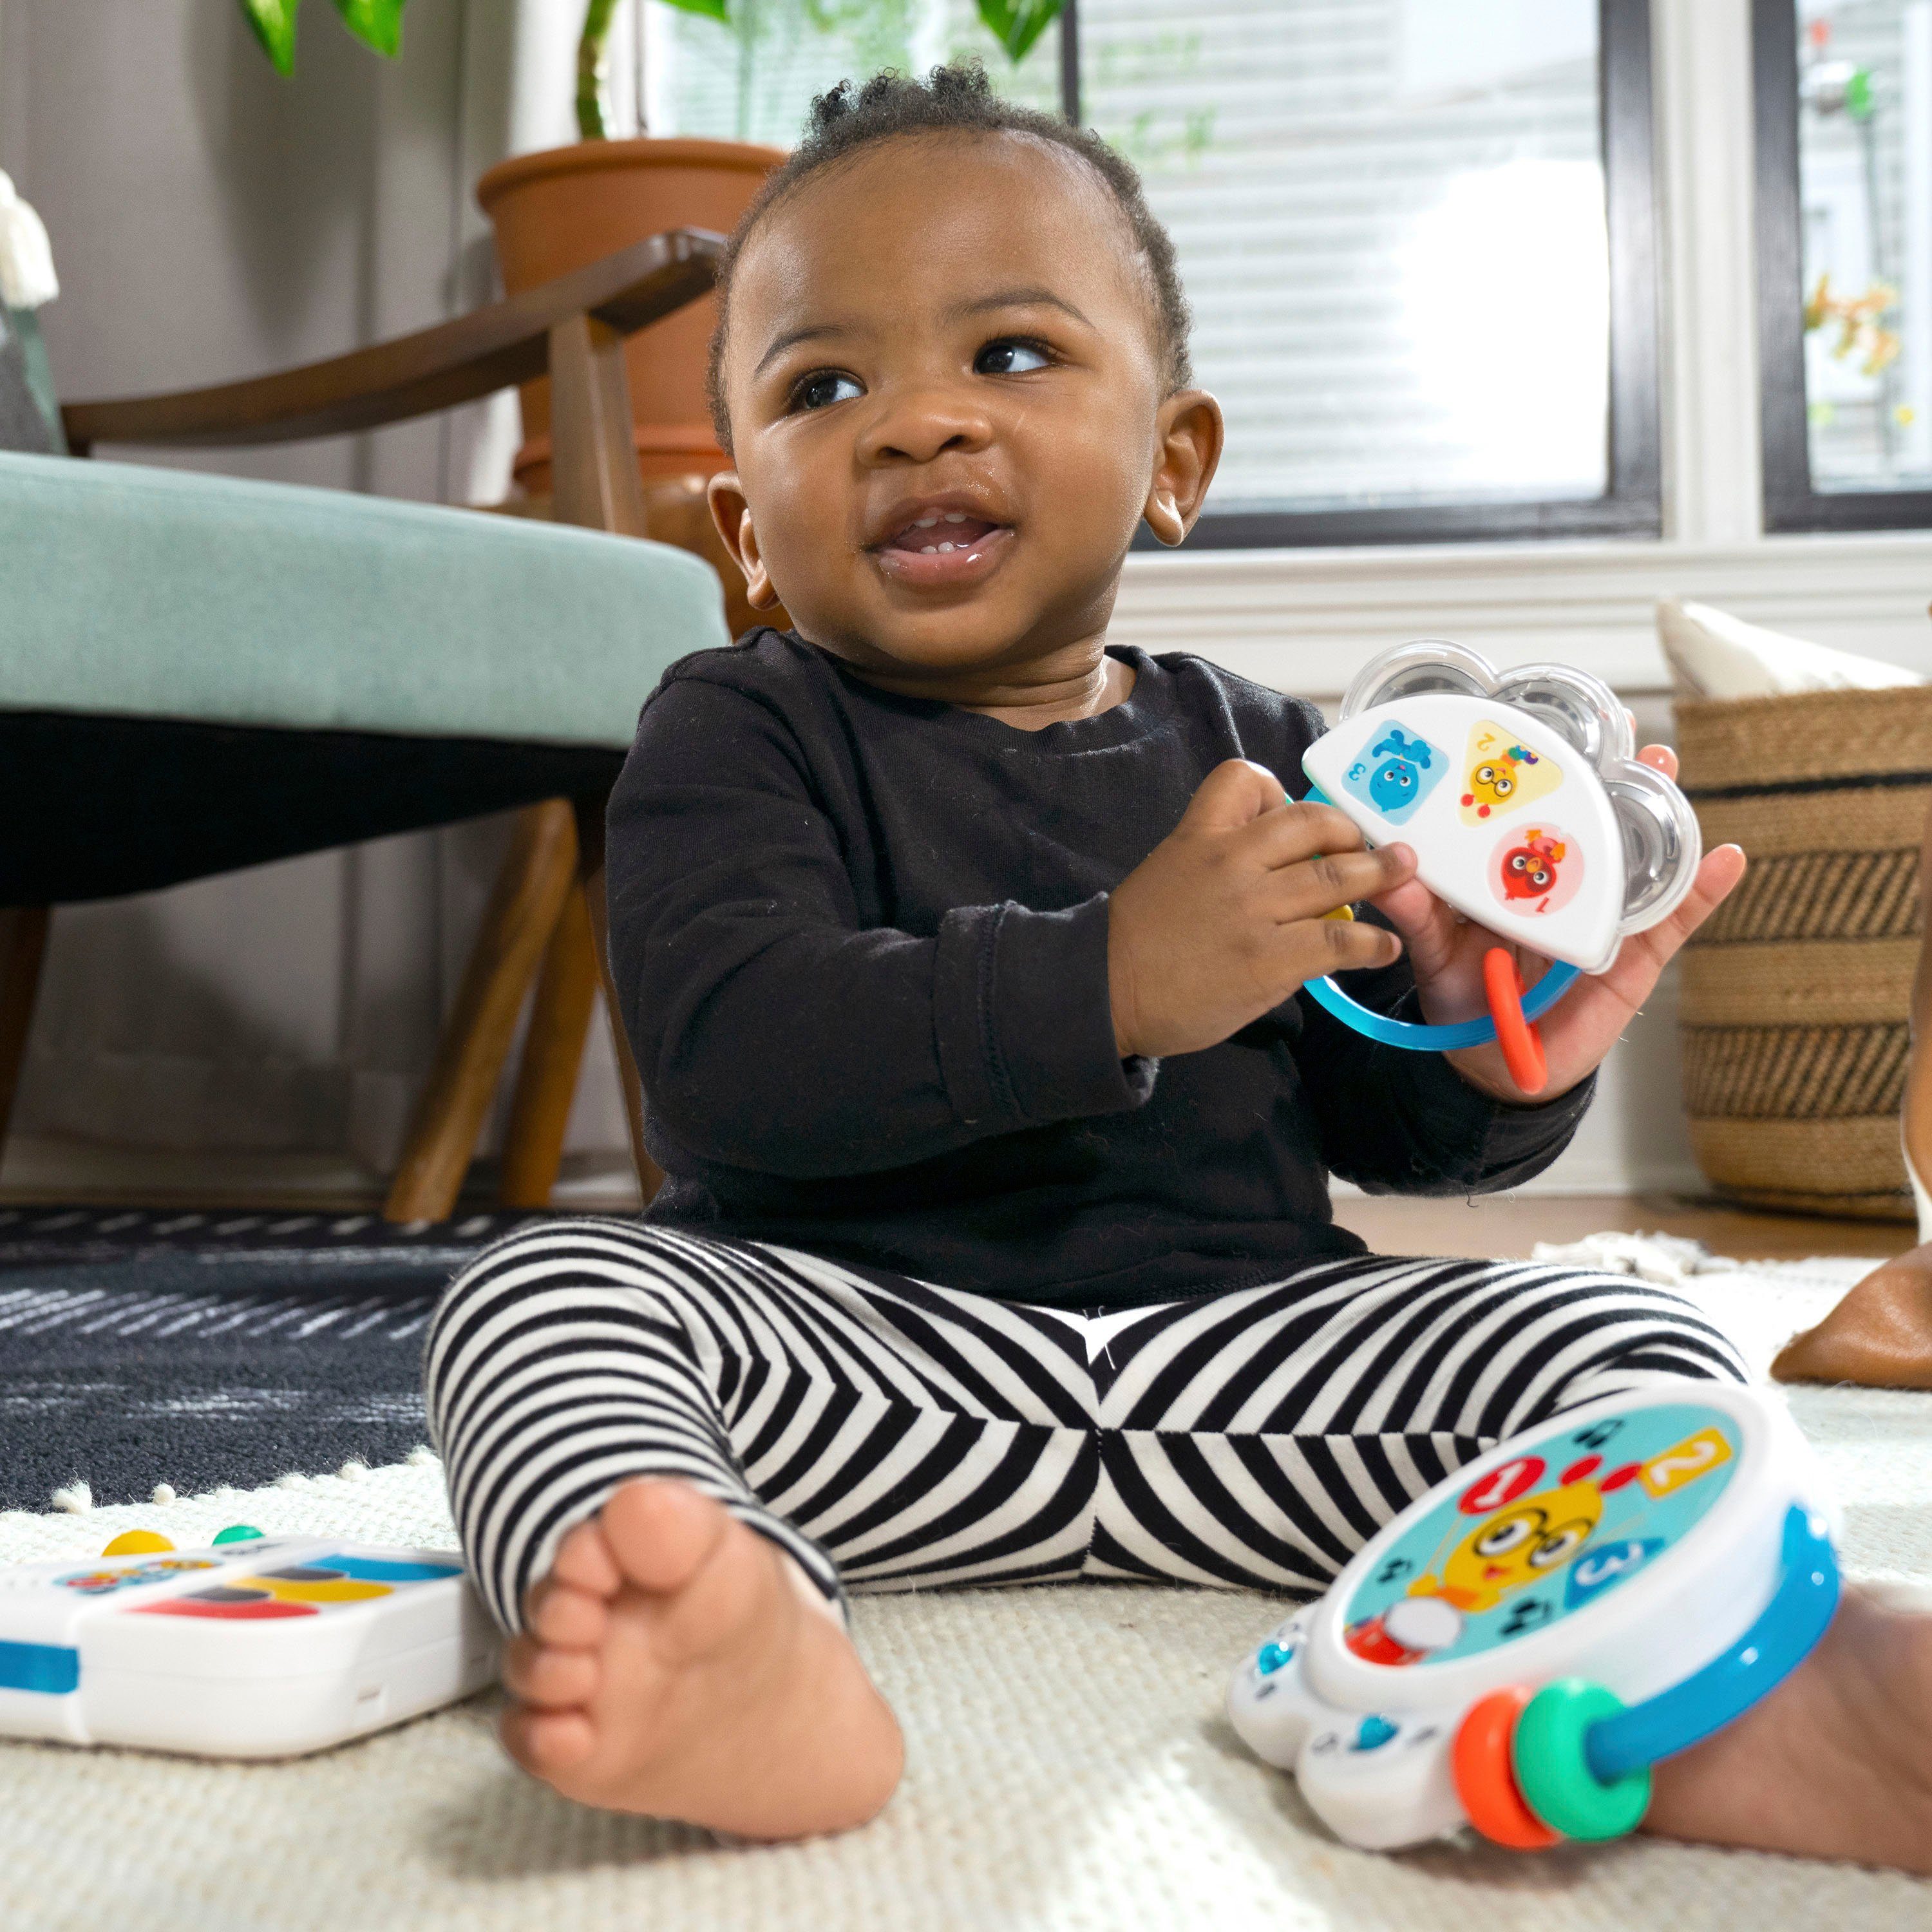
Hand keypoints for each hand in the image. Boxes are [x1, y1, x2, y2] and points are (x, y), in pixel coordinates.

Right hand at [1108, 759, 1416, 1058]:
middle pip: (1312, 821)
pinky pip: (1340, 940)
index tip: (1294, 816)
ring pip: (1337, 876)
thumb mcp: (1169, 871)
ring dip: (1380, 875)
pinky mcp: (1270, 959)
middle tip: (1371, 846)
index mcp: (1200, 835)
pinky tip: (1384, 949)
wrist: (1106, 993)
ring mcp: (1253, 910)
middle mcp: (1231, 861)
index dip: (1279, 791)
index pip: (1247, 779)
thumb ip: (1219, 858)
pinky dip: (1373, 944)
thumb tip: (1278, 864)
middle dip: (1351, 831)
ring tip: (1403, 876)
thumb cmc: (1139, 940)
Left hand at [1369, 743, 1745, 1102]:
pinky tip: (1725, 860)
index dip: (1549, 772)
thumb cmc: (1469, 999)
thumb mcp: (1435, 952)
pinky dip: (1702, 891)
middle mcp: (1563, 886)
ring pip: (1638, 858)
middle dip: (1611, 775)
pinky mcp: (1635, 957)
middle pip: (1594, 823)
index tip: (1553, 726)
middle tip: (1623, 732)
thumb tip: (1388, 874)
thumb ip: (1417, 914)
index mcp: (1511, 876)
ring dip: (1660, 813)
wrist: (1498, 1066)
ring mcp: (1604, 917)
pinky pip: (1673, 921)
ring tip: (1664, 769)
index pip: (1535, 814)